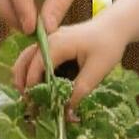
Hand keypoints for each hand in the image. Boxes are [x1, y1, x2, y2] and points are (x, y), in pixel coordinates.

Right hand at [11, 16, 127, 102]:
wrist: (114, 26)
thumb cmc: (108, 45)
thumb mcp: (98, 70)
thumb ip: (81, 90)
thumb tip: (67, 112)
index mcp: (57, 44)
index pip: (36, 68)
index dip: (33, 89)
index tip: (36, 107)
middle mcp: (48, 40)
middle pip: (24, 62)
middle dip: (23, 84)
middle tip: (29, 105)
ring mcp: (48, 41)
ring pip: (26, 59)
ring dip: (24, 78)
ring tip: (30, 98)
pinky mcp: (52, 45)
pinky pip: (35, 59)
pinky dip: (32, 73)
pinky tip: (40, 89)